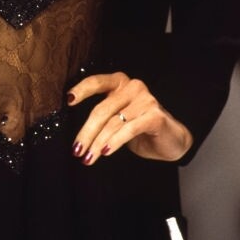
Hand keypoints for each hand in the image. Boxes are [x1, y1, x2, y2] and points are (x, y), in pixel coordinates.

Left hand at [67, 71, 192, 165]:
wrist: (171, 141)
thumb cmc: (139, 128)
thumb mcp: (117, 118)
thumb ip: (102, 116)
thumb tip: (77, 133)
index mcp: (120, 83)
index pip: (97, 82)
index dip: (81, 90)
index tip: (68, 101)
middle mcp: (132, 86)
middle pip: (102, 109)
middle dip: (86, 132)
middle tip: (76, 150)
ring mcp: (145, 99)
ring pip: (113, 123)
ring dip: (97, 143)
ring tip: (88, 157)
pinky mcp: (155, 115)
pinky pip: (128, 130)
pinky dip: (114, 142)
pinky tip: (105, 152)